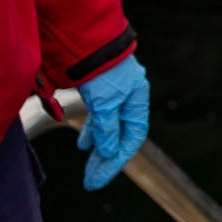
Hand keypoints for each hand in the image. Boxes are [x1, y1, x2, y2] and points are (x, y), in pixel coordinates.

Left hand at [77, 53, 149, 189]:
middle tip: (91, 180)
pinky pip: (100, 117)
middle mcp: (128, 97)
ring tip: (88, 163)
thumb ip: (106, 128)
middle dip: (106, 158)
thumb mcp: (104, 103)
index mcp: (137, 99)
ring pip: (109, 127)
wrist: (87, 41)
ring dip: (99, 147)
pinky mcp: (100, 90)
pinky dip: (93, 131)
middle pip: (121, 134)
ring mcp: (114, 94)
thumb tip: (107, 151)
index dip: (117, 160)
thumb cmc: (102, 70)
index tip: (99, 178)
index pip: (132, 137)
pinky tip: (85, 143)